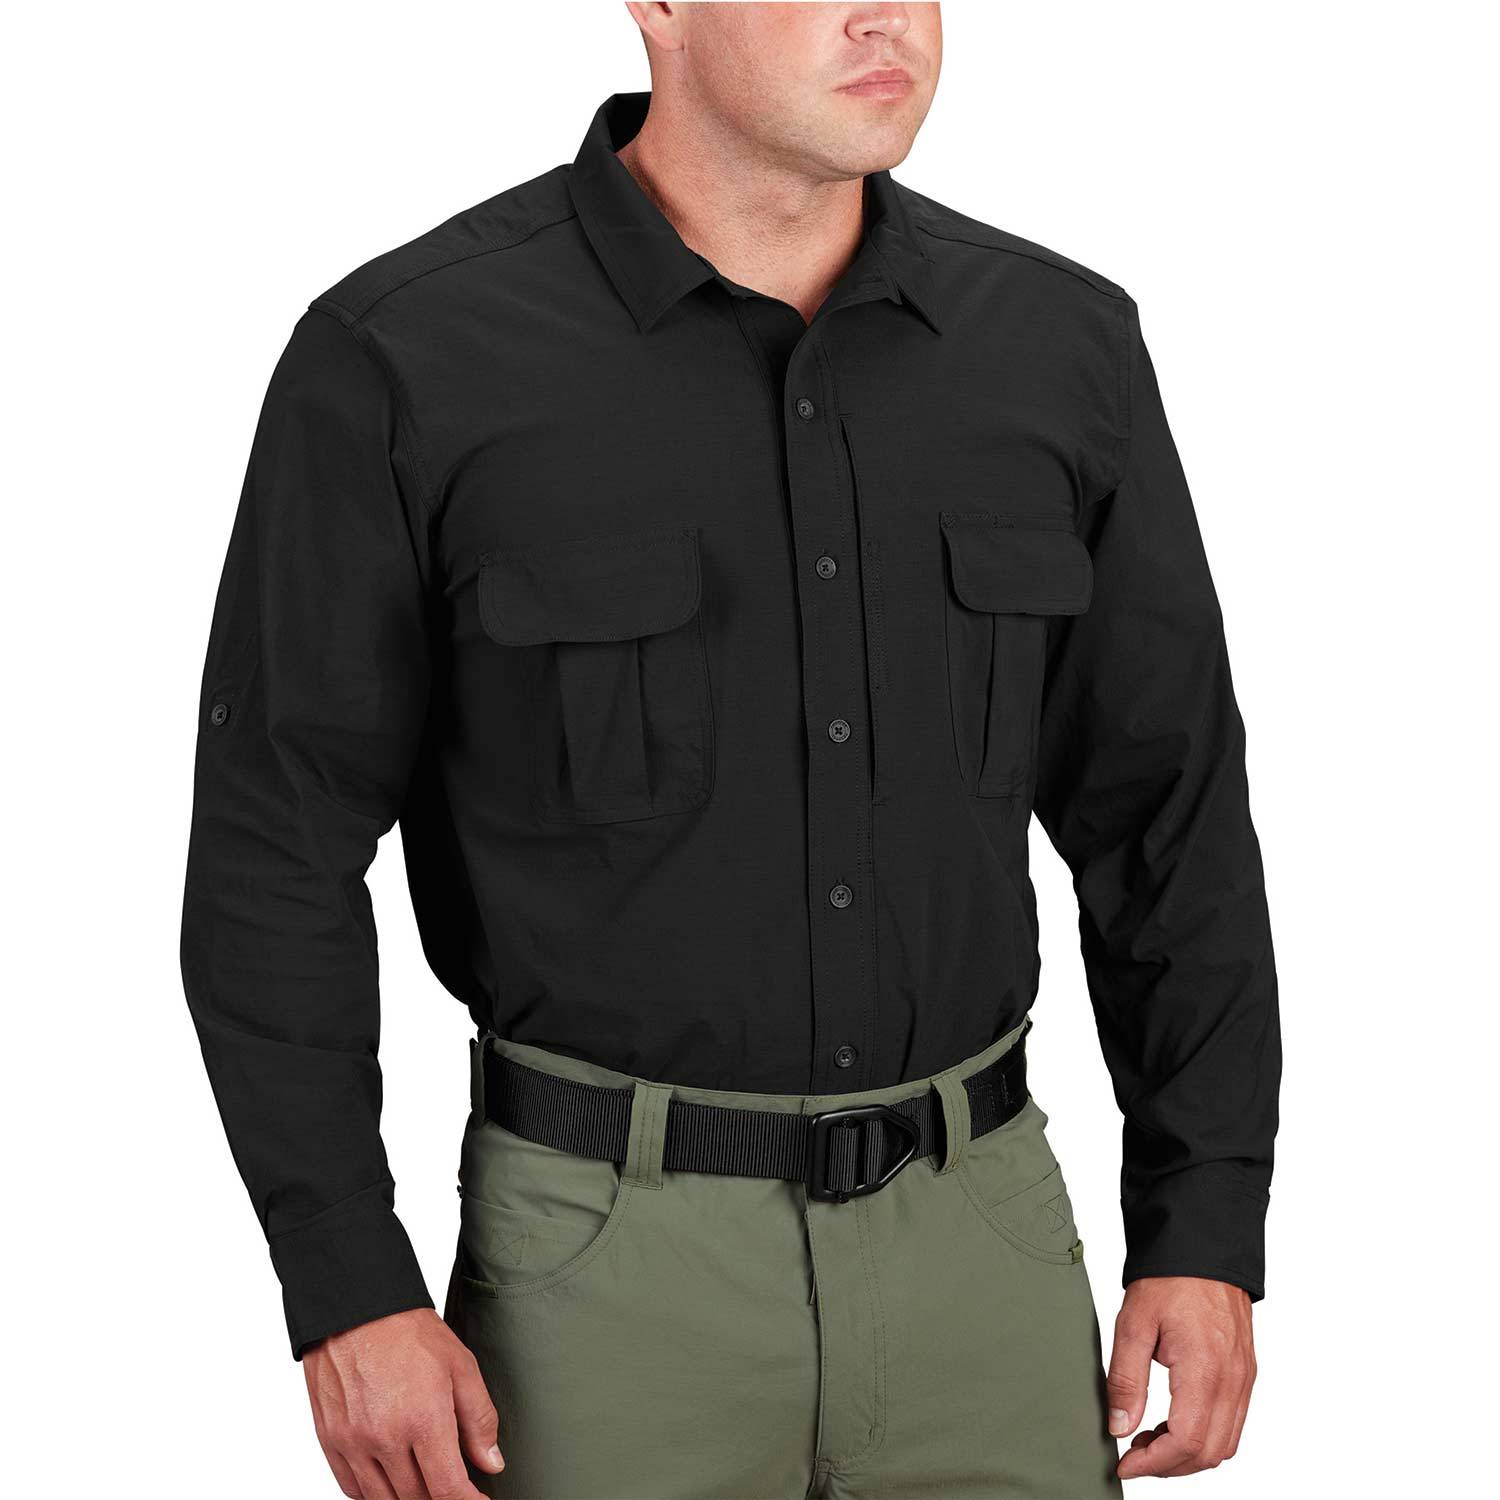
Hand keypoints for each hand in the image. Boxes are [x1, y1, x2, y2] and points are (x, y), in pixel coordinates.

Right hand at [303, 1308, 503, 1498]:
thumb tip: (492, 1463)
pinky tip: (394, 1481)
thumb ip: (479, 1419)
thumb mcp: (460, 1365)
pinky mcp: (330, 1442)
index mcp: (422, 1419)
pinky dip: (376, 1494)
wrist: (354, 1309)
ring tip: (428, 1483)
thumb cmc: (409, 1332)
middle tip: (456, 1486)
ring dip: (410, 1498)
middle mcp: (384, 1439)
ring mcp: (353, 1444)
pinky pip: (353, 1489)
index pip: (447, 1490)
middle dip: (441, 1499)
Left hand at [1106, 1277, 1255, 1479]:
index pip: (1186, 1442)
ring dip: (1188, 1454)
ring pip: (1225, 1444)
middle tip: (1133, 1455)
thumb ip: (1126, 1379)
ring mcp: (1245, 1378)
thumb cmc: (1169, 1280)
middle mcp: (1234, 1381)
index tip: (1125, 1464)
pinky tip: (1174, 1422)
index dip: (1154, 1463)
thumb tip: (1119, 1427)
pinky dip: (1205, 1436)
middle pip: (1208, 1453)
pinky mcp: (1246, 1373)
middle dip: (1169, 1466)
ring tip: (1149, 1440)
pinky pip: (1233, 1423)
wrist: (1203, 1248)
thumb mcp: (1133, 1324)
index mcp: (1205, 1370)